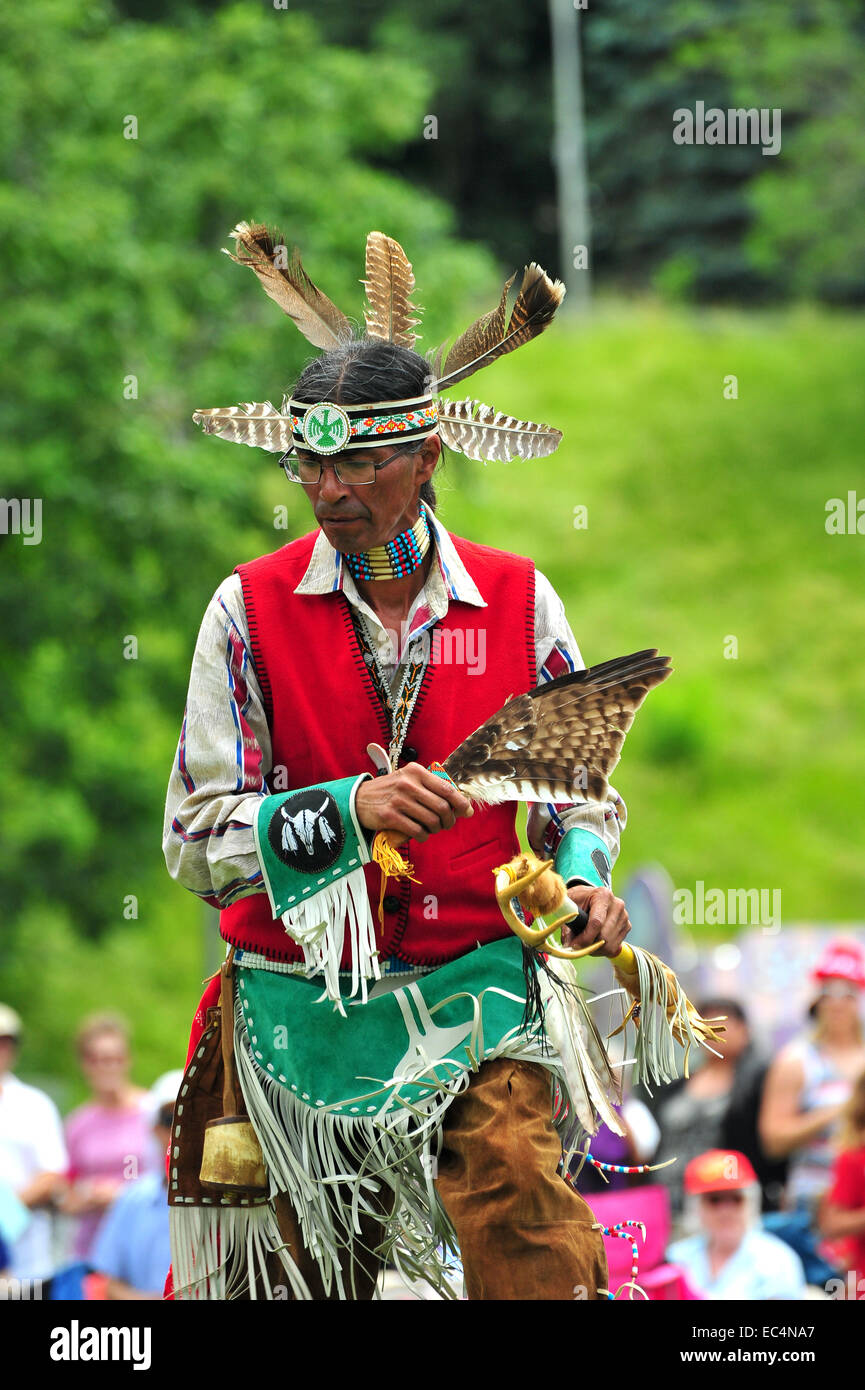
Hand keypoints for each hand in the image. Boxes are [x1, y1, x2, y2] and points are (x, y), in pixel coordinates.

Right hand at [355, 763, 472, 842]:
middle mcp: (408, 783)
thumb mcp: (408, 780)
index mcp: (415, 772)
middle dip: (449, 820)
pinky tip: (420, 835)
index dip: (460, 802)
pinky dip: (423, 836)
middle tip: (446, 824)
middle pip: (442, 807)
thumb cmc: (389, 791)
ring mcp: (398, 800)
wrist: (358, 799)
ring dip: (436, 829)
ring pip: (431, 821)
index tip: (467, 811)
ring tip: (432, 829)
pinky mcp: (390, 816)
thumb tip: (464, 807)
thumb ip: (432, 789)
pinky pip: (417, 831)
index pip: (446, 788)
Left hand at [560, 884, 630, 958]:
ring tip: (584, 943)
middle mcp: (617, 905)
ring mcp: (624, 917)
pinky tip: (594, 942)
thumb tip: (568, 946)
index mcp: (603, 895)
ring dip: (595, 949)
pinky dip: (602, 950)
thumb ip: (568, 925)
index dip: (584, 938)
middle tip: (576, 946)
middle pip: (604, 936)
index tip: (573, 945)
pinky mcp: (627, 927)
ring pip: (610, 945)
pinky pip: (614, 948)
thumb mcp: (570, 907)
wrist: (590, 897)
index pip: (596, 922)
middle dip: (588, 945)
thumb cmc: (579, 901)